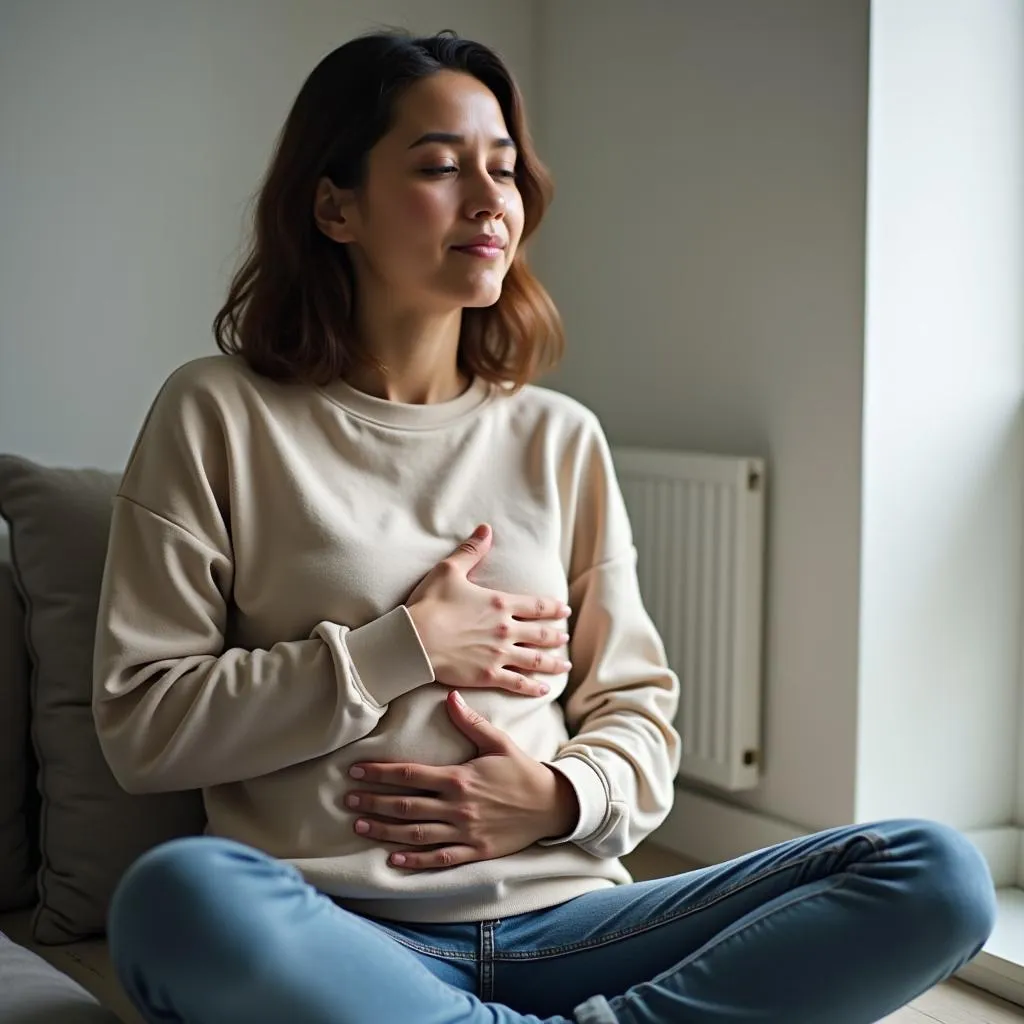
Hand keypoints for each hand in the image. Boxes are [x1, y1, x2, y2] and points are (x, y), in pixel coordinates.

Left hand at [346, 691, 579, 868]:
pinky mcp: (474, 851)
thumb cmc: (522, 771)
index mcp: (458, 778)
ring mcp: (464, 832)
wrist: (552, 805)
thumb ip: (471, 722)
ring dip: (384, 831)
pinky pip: (439, 858)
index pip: (409, 775)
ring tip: (359, 827)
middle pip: (404, 806)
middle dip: (372, 803)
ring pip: (415, 834)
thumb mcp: (498, 742)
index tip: (357, 771)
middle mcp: (457, 807)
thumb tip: (450, 696)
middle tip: (347, 801)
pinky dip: (414, 861)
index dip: (379, 773)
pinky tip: (393, 860)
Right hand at [406, 524, 571, 696]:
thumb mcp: (450, 570)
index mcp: (500, 603)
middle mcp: (505, 629)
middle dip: (556, 635)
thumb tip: (486, 529)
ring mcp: (499, 654)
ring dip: (553, 662)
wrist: (415, 639)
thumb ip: (471, 550)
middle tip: (566, 636)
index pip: (537, 606)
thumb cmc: (430, 603)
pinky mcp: (488, 675)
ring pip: (535, 660)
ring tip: (565, 664)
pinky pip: (517, 683)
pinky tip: (544, 690)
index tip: (565, 610)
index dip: (553, 608)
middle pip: (540, 634)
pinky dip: (533, 688)